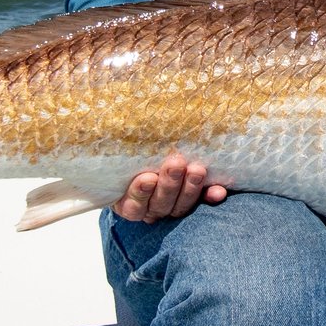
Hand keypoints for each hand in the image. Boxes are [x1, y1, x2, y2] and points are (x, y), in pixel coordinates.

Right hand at [112, 153, 228, 222]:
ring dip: (191, 188)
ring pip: (180, 206)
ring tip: (197, 170)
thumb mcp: (121, 158)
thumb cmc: (128, 160)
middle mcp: (149, 209)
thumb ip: (122, 148)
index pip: (133, 205)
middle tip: (176, 163)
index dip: (140, 193)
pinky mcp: (190, 201)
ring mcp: (171, 208)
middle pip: (160, 204)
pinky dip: (210, 196)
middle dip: (169, 184)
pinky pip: (202, 203)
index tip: (147, 178)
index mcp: (128, 202)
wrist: (143, 161)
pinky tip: (219, 191)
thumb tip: (106, 117)